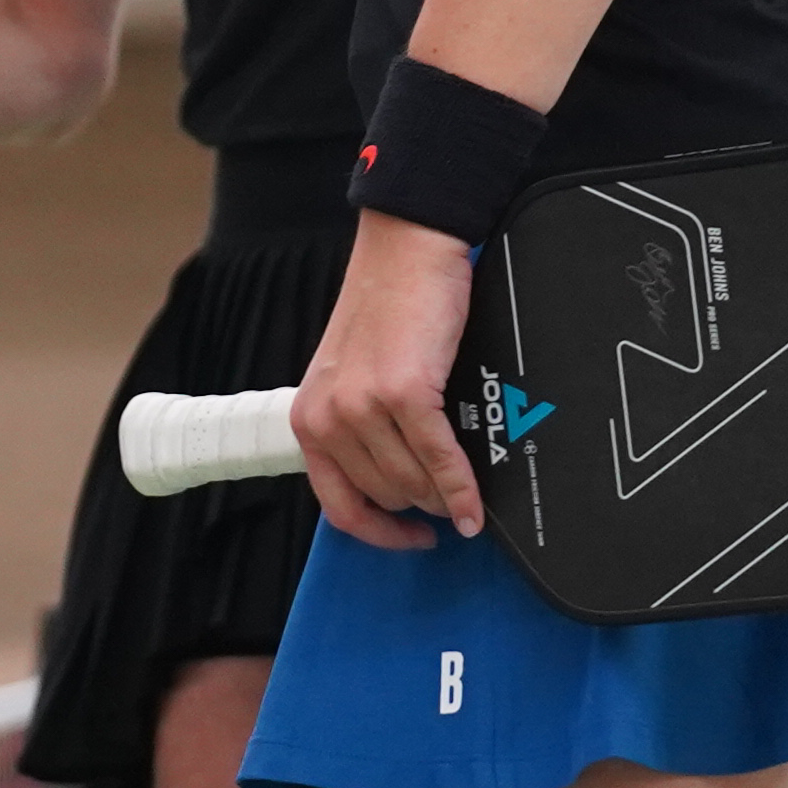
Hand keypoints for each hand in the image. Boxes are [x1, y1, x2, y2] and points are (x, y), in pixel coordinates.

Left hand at [290, 212, 483, 548]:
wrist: (407, 250)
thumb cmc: (389, 306)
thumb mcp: (357, 376)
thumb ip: (365, 429)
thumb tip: (406, 481)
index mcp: (310, 416)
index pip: (338, 504)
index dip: (379, 533)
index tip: (409, 538)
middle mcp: (328, 417)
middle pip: (385, 497)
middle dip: (424, 507)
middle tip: (453, 503)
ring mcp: (363, 407)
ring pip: (413, 485)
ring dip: (446, 499)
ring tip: (467, 495)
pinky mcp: (403, 394)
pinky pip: (439, 461)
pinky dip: (463, 488)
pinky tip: (476, 502)